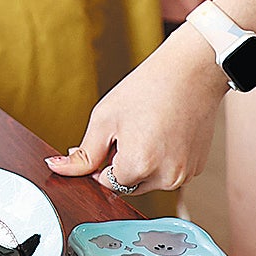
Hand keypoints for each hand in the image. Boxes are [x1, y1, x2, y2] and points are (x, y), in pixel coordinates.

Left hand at [47, 25, 228, 194]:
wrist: (191, 71)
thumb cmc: (147, 89)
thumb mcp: (104, 119)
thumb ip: (83, 153)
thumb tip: (59, 169)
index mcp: (139, 166)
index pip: (107, 183)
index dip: (100, 163)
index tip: (103, 142)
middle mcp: (165, 178)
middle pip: (129, 184)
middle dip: (121, 164)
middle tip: (125, 130)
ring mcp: (185, 174)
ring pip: (149, 180)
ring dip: (142, 163)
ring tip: (145, 127)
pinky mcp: (196, 167)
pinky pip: (169, 171)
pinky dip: (161, 159)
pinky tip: (162, 131)